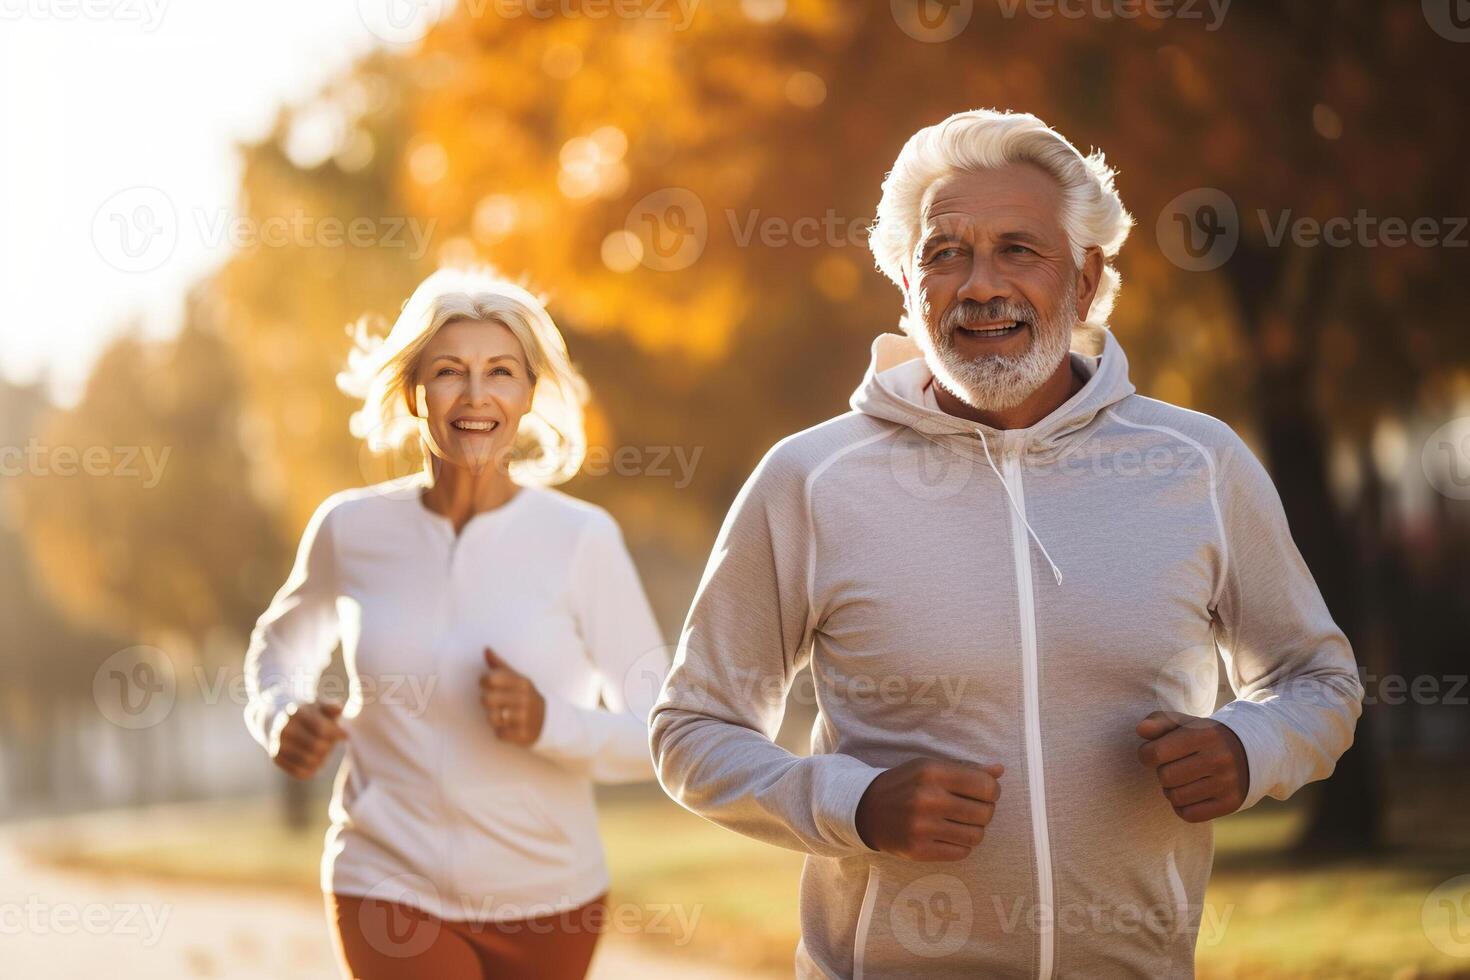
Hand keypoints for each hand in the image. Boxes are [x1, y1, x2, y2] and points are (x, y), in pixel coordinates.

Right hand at [271, 700, 347, 779]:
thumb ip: (331, 707)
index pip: (321, 729)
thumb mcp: (320, 705)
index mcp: (296, 712)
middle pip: (317, 747)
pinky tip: (315, 760)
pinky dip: (312, 769)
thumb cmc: (309, 714)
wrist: (280, 720)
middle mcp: (284, 728)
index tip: (345, 735)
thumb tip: (338, 709)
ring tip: (323, 751)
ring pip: (310, 762)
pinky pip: (301, 773)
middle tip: (331, 744)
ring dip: (322, 759)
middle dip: (329, 747)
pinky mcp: (276, 758)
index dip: (336, 734)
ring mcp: (278, 744)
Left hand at [480, 647, 545, 745]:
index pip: (491, 678)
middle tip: (494, 703)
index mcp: (522, 683)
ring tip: (501, 716)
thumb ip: (500, 665)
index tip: (487, 685)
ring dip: (493, 718)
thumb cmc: (526, 696)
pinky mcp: (524, 734)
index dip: (483, 682)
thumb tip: (486, 649)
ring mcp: (525, 718)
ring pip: (492, 718)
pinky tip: (509, 727)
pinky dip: (501, 732)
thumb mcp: (518, 679)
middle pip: (487, 699)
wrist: (549, 720)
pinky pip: (499, 734)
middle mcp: (524, 699)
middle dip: (487, 702)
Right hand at [854, 758, 1003, 861]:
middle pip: (985, 813)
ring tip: (959, 822)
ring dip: (973, 830)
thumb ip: (966, 769)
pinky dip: (960, 845)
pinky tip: (948, 835)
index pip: (986, 786)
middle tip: (970, 808)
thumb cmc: (905, 784)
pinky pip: (961, 852)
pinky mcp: (919, 850)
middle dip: (984, 811)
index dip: (991, 791)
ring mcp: (922, 827)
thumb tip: (999, 770)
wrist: (866, 810)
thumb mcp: (930, 767)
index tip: (983, 792)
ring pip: (976, 836)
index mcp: (933, 772)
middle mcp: (928, 799)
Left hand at [1136, 711, 1249, 822]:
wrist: (1252, 750)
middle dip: (1162, 772)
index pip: (1156, 753)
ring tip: (1182, 780)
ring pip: (1175, 798)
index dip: (1146, 754)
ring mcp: (1226, 783)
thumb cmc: (1205, 736)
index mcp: (1203, 735)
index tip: (1153, 754)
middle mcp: (1218, 759)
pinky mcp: (1230, 803)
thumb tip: (1140, 730)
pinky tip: (1189, 794)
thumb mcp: (1184, 723)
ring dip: (1171, 790)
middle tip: (1173, 767)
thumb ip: (1158, 722)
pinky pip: (1189, 815)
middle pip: (1165, 777)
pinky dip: (1182, 807)